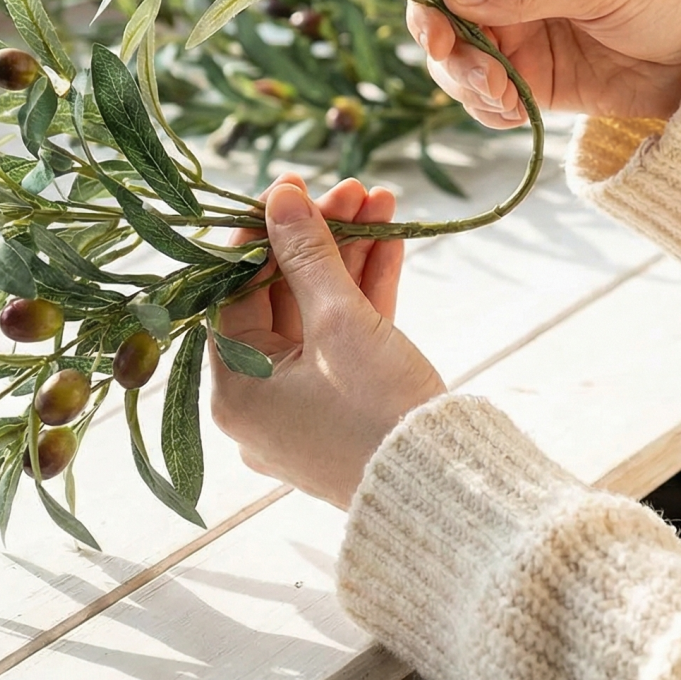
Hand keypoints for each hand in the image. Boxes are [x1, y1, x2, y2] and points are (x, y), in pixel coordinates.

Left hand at [209, 175, 444, 509]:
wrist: (447, 491)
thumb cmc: (376, 413)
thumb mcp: (339, 323)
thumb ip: (307, 254)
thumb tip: (282, 196)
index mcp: (235, 386)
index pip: (234, 290)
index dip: (263, 233)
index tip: (291, 189)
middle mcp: (260, 396)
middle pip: (281, 295)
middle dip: (321, 237)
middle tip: (351, 188)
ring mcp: (306, 401)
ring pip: (320, 310)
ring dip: (350, 255)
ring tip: (381, 200)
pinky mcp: (348, 403)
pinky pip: (347, 336)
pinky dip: (367, 291)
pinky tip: (391, 239)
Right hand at [407, 0, 680, 127]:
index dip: (433, 2)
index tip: (439, 41)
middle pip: (440, 18)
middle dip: (451, 54)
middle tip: (482, 82)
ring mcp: (513, 30)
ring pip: (456, 61)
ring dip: (469, 86)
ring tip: (507, 100)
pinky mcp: (525, 75)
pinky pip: (483, 95)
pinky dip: (488, 109)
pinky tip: (517, 113)